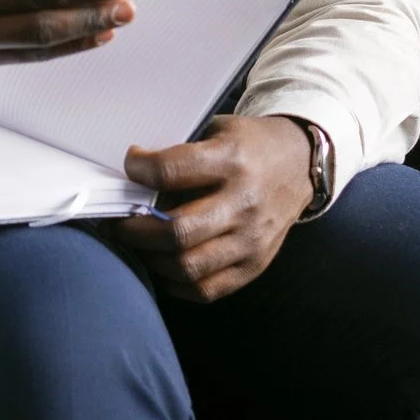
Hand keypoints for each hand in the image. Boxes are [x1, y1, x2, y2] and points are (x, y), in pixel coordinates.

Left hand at [113, 114, 314, 302]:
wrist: (300, 163)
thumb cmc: (250, 145)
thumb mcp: (218, 130)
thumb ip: (181, 154)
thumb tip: (133, 180)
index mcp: (232, 160)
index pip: (171, 171)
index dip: (139, 170)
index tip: (130, 167)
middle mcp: (243, 203)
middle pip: (177, 231)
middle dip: (135, 230)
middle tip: (119, 223)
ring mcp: (251, 239)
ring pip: (188, 267)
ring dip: (152, 259)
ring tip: (139, 246)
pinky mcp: (255, 264)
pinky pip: (206, 290)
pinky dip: (176, 283)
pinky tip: (164, 266)